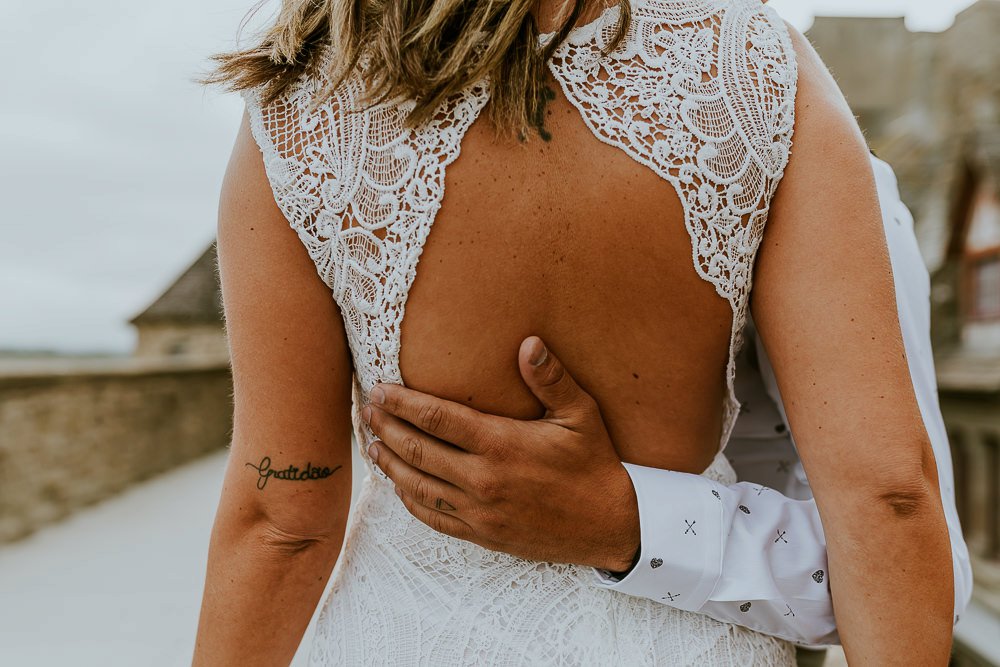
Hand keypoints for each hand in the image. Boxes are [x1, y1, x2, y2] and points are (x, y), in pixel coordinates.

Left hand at [361, 336, 640, 571]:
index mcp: (501, 445)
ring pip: (417, 485)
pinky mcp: (482, 534)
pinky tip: (399, 485)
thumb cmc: (595, 465)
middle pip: (417, 450)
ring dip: (390, 463)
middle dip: (386, 427)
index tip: (379, 389)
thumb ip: (551, 379)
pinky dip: (409, 499)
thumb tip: (528, 342)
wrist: (610, 526)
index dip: (402, 402)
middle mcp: (482, 480)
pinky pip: (433, 518)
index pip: (436, 418)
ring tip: (372, 443)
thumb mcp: (581, 415)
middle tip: (366, 409)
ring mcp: (479, 512)